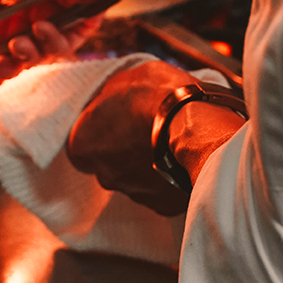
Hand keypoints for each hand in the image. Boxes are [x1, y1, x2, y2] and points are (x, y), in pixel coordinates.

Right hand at [0, 0, 118, 86]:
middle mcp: (33, 10)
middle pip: (17, 51)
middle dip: (7, 65)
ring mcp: (58, 17)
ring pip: (40, 53)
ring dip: (28, 54)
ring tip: (21, 43)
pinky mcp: (82, 21)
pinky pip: (65, 45)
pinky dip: (52, 43)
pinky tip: (44, 28)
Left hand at [67, 61, 246, 215]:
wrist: (199, 128)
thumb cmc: (159, 97)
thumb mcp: (128, 76)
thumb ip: (112, 94)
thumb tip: (112, 98)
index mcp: (84, 144)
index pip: (83, 141)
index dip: (102, 128)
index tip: (118, 118)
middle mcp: (104, 174)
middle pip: (109, 163)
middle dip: (125, 148)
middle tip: (147, 129)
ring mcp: (133, 193)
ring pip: (136, 178)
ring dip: (148, 163)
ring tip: (170, 143)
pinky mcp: (162, 205)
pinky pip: (163, 190)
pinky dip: (170, 178)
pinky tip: (183, 160)